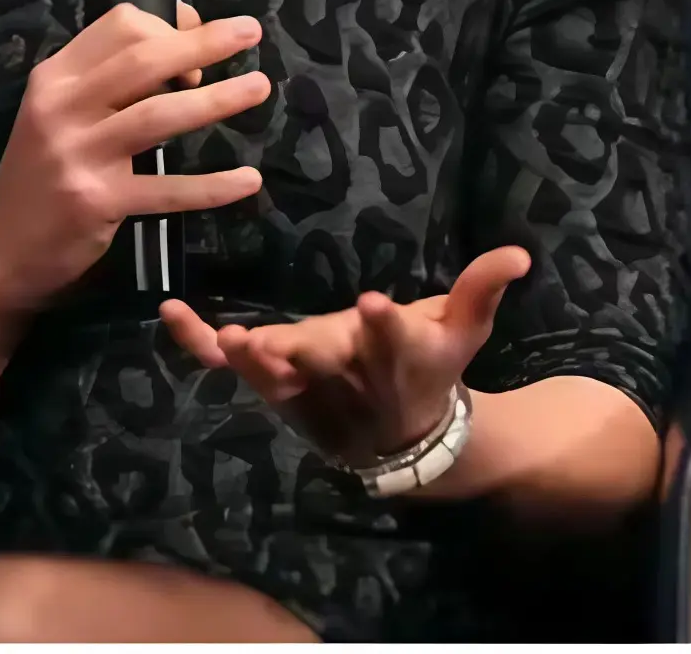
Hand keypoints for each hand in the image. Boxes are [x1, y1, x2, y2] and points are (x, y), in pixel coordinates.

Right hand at [0, 1, 268, 313]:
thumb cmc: (43, 174)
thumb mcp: (60, 113)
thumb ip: (108, 80)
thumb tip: (185, 50)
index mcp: (56, 76)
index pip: (119, 25)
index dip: (169, 24)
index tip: (198, 39)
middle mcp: (63, 108)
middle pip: (145, 59)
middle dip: (205, 43)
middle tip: (250, 34)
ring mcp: (78, 155)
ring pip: (161, 114)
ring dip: (218, 99)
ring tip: (258, 88)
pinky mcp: (97, 201)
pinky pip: (168, 189)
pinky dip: (213, 185)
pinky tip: (248, 179)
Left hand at [161, 246, 531, 466]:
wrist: (399, 439)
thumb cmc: (434, 368)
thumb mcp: (465, 329)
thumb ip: (483, 286)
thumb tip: (519, 252)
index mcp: (400, 356)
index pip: (393, 339)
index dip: (383, 325)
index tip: (371, 303)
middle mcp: (349, 374)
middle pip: (326, 362)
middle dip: (306, 351)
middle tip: (286, 340)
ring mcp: (306, 384)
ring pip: (274, 374)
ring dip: (253, 358)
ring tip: (232, 337)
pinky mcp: (274, 384)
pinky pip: (229, 366)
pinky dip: (197, 343)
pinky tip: (171, 310)